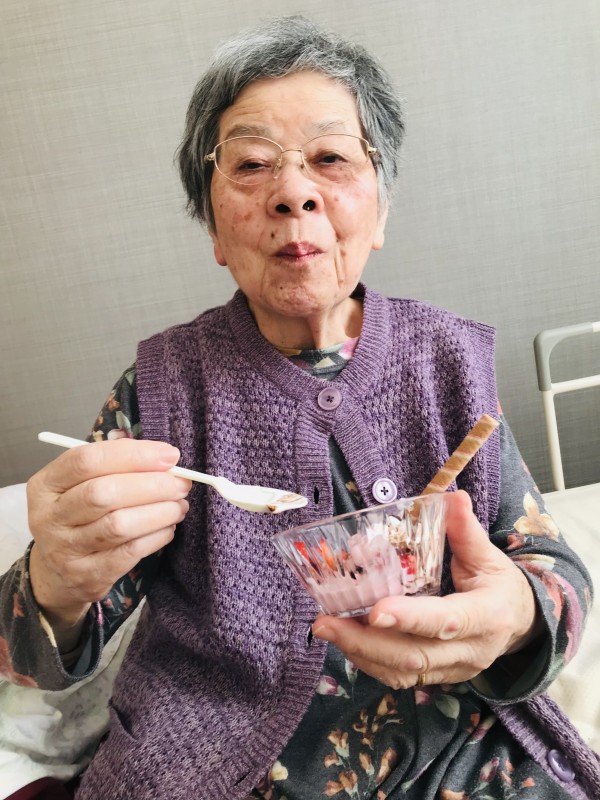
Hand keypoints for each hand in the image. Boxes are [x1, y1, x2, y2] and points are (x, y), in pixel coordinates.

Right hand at [27, 438, 190, 647]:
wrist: (53, 573)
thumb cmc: (77, 516)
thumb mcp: (79, 486)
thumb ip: (115, 466)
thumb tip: (165, 458)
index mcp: (46, 485)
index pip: (87, 460)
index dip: (134, 455)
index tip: (170, 456)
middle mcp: (49, 517)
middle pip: (104, 493)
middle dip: (153, 485)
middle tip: (181, 484)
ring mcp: (65, 550)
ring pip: (119, 525)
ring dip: (160, 512)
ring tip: (179, 506)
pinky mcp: (86, 576)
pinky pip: (129, 552)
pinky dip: (156, 537)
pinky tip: (167, 527)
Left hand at [312, 490, 539, 688]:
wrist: (520, 624)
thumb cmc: (499, 584)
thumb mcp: (488, 555)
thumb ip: (466, 530)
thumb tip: (451, 497)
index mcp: (487, 616)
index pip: (447, 621)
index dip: (410, 618)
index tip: (375, 610)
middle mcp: (471, 651)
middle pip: (415, 656)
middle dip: (366, 642)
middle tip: (325, 622)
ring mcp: (454, 670)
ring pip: (403, 672)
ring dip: (360, 653)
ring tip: (326, 628)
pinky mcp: (438, 678)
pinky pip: (400, 678)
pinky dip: (369, 662)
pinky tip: (345, 641)